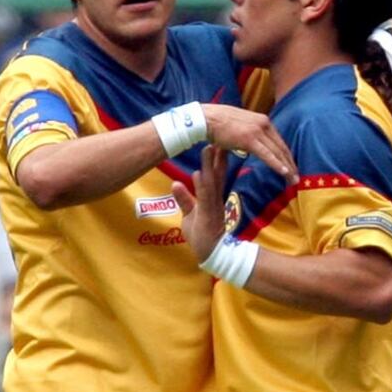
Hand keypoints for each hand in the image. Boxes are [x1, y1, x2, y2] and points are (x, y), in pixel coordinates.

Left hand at [171, 145, 228, 262]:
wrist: (213, 255)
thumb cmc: (202, 236)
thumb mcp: (190, 215)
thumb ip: (184, 199)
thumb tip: (176, 183)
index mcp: (212, 198)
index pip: (214, 174)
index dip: (214, 158)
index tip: (214, 141)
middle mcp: (214, 199)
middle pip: (216, 173)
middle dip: (216, 155)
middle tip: (216, 135)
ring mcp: (213, 206)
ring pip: (212, 181)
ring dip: (209, 165)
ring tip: (208, 147)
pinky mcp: (208, 215)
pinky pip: (206, 198)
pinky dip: (202, 185)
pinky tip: (198, 173)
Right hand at [201, 104, 298, 184]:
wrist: (207, 118)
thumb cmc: (219, 123)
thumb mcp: (241, 126)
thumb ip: (250, 134)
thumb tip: (251, 146)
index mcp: (263, 121)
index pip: (279, 142)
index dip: (286, 156)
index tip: (292, 168)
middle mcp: (264, 124)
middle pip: (281, 147)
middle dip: (291, 164)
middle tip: (297, 178)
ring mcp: (257, 131)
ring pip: (277, 152)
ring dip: (287, 167)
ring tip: (293, 180)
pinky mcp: (249, 139)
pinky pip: (266, 154)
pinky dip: (276, 164)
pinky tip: (284, 172)